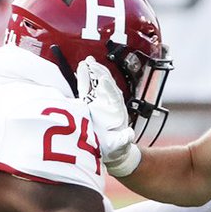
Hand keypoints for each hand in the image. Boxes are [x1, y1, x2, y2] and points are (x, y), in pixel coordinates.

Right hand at [77, 56, 140, 176]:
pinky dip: (85, 78)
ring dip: (93, 72)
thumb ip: (123, 140)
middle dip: (100, 74)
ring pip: (97, 84)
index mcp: (118, 113)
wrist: (110, 151)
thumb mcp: (120, 146)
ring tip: (87, 60)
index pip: (115, 97)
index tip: (103, 80)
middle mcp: (110, 105)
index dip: (109, 89)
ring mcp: (100, 103)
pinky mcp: (90, 103)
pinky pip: (87, 88)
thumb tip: (129, 134)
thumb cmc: (117, 149)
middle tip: (93, 63)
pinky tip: (81, 66)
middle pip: (106, 86)